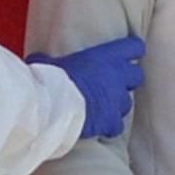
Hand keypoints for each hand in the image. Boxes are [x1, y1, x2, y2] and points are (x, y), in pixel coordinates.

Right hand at [28, 35, 145, 138]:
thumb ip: (51, 60)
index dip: (133, 51)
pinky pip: (117, 125)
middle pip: (137, 76)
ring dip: (117, 105)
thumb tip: (38, 59)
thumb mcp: (49, 62)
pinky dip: (110, 127)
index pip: (134, 47)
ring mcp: (117, 99)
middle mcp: (117, 76)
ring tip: (101, 108)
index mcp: (105, 56)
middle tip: (112, 85)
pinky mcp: (113, 120)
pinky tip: (99, 127)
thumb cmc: (50, 79)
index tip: (129, 55)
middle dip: (127, 81)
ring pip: (127, 103)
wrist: (53, 105)